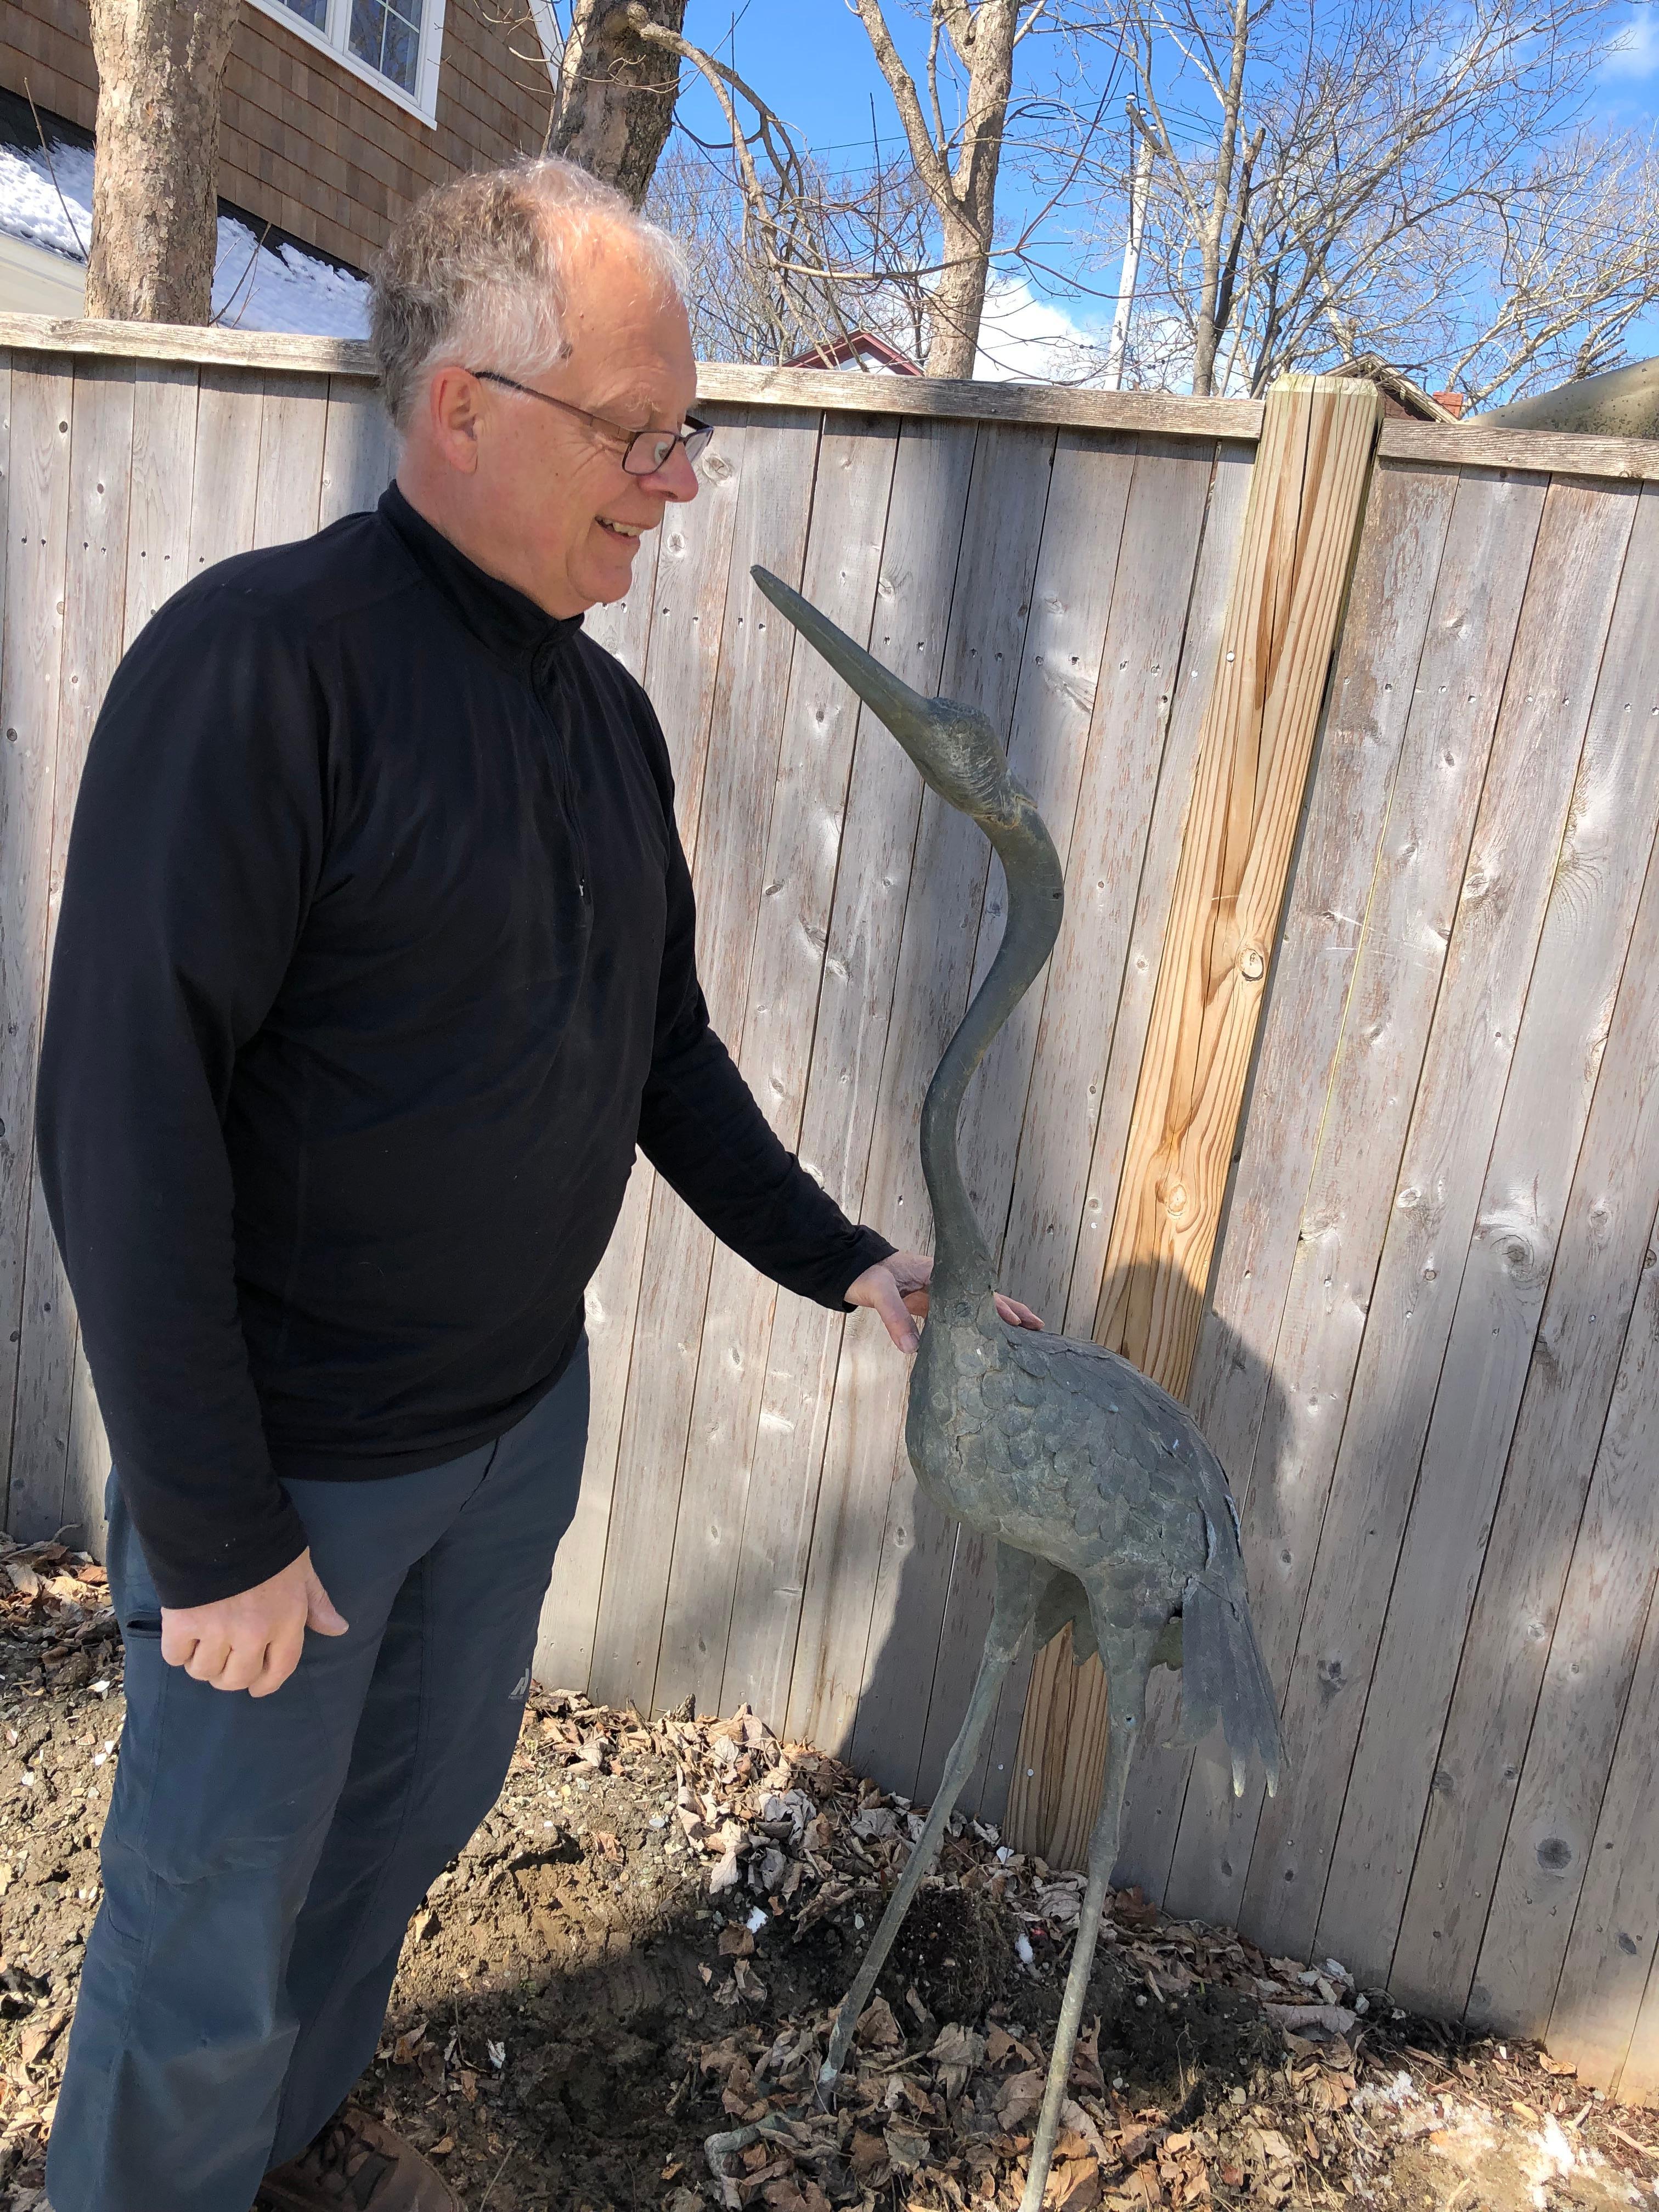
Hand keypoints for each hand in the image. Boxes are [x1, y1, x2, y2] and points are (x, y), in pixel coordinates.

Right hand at [159, 1548, 347, 1697]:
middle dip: (231, 1675)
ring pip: (204, 1671)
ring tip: (204, 1644)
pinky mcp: (182, 1623)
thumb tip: (339, 1629)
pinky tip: (183, 1634)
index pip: (279, 1670)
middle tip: (225, 1659)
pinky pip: (175, 1656)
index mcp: (286, 1621)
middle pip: (237, 1679)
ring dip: (202, 1663)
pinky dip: (178, 1650)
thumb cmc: (267, 1542)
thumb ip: (317, 1603)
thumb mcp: (301, 1569)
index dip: (266, 1684)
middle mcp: (253, 1634)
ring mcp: (216, 1631)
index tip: (257, 1688)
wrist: (222, 1519)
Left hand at [845, 1250, 1043, 1354]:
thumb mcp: (879, 1293)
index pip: (974, 1292)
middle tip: (1038, 1327)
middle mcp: (944, 1283)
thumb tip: (912, 1349)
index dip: (996, 1308)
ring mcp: (938, 1294)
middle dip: (1012, 1311)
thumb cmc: (866, 1274)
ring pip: (975, 1308)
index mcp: (938, 1274)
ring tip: (1024, 1334)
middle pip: (985, 1297)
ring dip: (999, 1320)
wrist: (850, 1267)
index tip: (1016, 1323)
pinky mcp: (929, 1305)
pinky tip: (985, 1338)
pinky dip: (976, 1325)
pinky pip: (959, 1316)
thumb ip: (895, 1318)